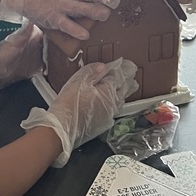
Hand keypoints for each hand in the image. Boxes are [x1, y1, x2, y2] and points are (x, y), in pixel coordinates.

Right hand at [20, 58, 137, 165]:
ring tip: (127, 89)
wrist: (62, 129)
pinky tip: (113, 103)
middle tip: (133, 78)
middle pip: (123, 91)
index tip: (130, 65)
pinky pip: (113, 111)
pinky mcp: (102, 125)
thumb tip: (104, 67)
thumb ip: (92, 72)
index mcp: (107, 91)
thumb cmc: (69, 103)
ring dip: (123, 94)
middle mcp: (112, 104)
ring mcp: (108, 116)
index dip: (124, 70)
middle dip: (128, 83)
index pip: (119, 77)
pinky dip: (115, 104)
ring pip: (119, 102)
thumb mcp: (78, 81)